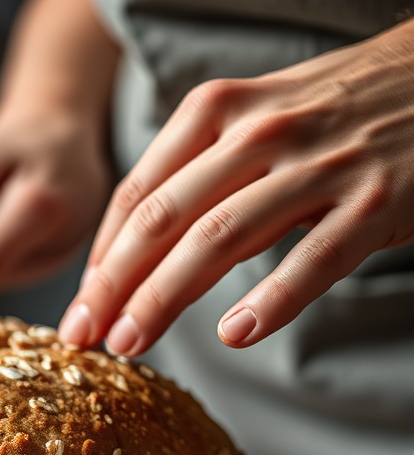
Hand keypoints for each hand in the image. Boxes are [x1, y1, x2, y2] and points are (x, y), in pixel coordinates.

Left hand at [59, 19, 413, 355]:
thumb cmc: (328, 115)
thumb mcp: (250, 125)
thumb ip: (195, 182)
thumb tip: (133, 260)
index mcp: (216, 111)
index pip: (137, 194)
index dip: (100, 257)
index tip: (80, 306)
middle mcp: (259, 131)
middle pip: (162, 219)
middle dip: (113, 285)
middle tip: (83, 336)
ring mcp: (319, 165)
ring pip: (219, 240)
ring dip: (163, 298)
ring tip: (129, 344)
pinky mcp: (376, 201)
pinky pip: (314, 259)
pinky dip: (272, 300)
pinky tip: (234, 335)